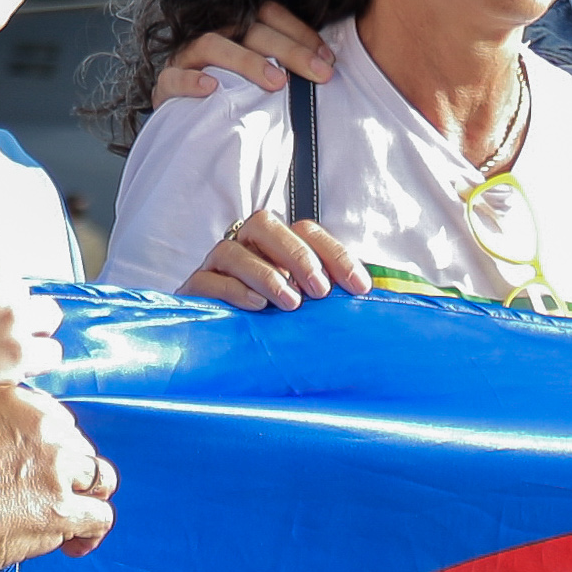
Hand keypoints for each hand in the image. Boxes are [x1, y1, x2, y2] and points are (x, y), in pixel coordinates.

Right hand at [0, 383, 116, 571]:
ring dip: (87, 497)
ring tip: (71, 516)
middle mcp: (43, 427)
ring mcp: (56, 468)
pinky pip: (101, 517)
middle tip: (49, 496)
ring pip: (99, 478)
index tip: (38, 466)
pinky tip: (76, 543)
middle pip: (78, 447)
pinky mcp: (62, 508)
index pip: (56, 418)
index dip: (50, 447)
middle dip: (68, 473)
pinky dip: (92, 532)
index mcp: (14, 399)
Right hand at [157, 7, 335, 105]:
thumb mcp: (262, 83)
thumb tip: (330, 72)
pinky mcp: (165, 84)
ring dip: (247, 61)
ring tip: (276, 82)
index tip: (329, 59)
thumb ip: (286, 69)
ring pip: (212, 43)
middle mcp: (212, 35)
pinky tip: (211, 89)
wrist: (188, 132)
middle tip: (319, 74)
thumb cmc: (234, 102)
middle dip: (289, 50)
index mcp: (236, 29)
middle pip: (250, 29)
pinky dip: (191, 81)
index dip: (301, 33)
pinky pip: (173, 77)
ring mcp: (186, 58)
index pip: (269, 14)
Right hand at [186, 210, 371, 309]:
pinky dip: (235, 290)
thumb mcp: (307, 311)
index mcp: (277, 246)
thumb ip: (333, 299)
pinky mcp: (195, 289)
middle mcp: (246, 247)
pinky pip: (210, 279)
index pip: (307, 231)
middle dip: (297, 255)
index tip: (360, 288)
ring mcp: (217, 266)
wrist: (213, 346)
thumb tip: (376, 299)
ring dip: (266, 273)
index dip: (336, 255)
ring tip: (290, 302)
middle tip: (320, 291)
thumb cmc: (271, 325)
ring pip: (234, 249)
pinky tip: (256, 306)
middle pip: (266, 225)